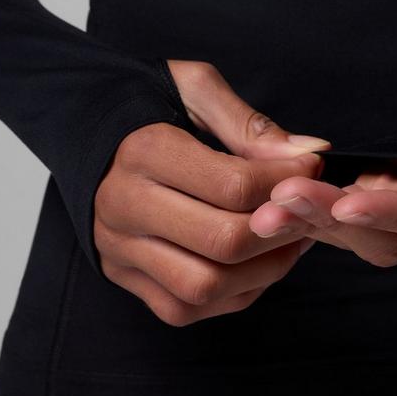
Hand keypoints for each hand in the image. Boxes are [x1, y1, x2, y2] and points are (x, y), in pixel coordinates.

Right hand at [94, 60, 330, 324]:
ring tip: (289, 239)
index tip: (312, 167)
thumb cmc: (149, 103)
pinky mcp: (122, 276)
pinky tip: (256, 262)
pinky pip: (184, 307)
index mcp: (143, 151)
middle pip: (223, 242)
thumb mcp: (195, 88)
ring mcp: (119, 248)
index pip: (234, 185)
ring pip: (204, 286)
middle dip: (282, 230)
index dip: (288, 181)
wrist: (84, 127)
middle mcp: (124, 205)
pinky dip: (233, 294)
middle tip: (307, 209)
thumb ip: (250, 123)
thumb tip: (309, 153)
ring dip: (263, 270)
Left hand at [249, 56, 396, 266]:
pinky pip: (344, 224)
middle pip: (387, 235)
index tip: (350, 200)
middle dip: (333, 222)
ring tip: (264, 210)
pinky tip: (271, 204)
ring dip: (310, 225)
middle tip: (280, 204)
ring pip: (357, 237)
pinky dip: (309, 217)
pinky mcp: (385, 210)